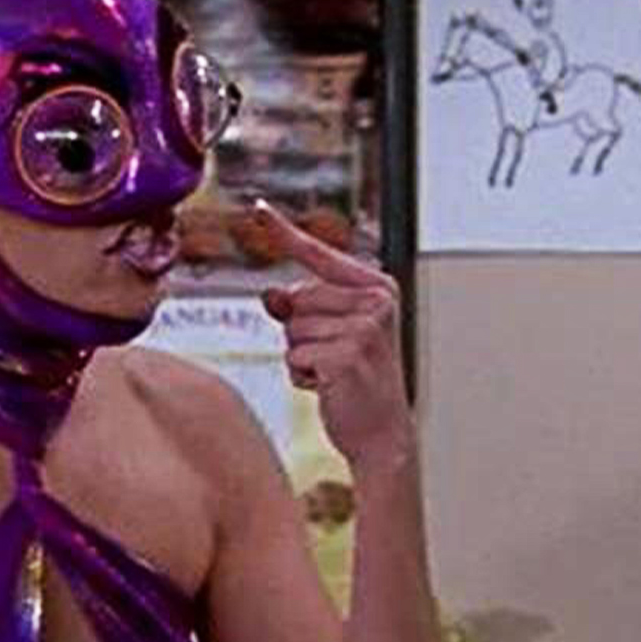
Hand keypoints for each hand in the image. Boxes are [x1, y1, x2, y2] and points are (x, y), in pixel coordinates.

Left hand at [255, 201, 412, 474]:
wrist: (383, 433)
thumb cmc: (357, 381)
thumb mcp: (331, 335)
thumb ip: (302, 309)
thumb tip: (271, 294)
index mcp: (376, 287)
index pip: (319, 255)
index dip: (284, 233)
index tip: (257, 208)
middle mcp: (375, 302)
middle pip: (297, 300)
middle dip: (300, 332)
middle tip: (333, 359)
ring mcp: (363, 328)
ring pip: (292, 330)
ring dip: (302, 357)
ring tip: (334, 374)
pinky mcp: (347, 355)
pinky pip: (294, 356)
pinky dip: (302, 376)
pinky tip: (330, 388)